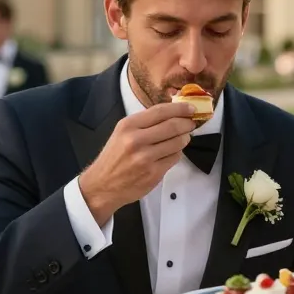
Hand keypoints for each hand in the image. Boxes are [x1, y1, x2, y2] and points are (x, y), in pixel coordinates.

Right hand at [78, 102, 195, 224]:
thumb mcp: (123, 133)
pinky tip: (172, 152)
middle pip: (173, 126)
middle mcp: (136, 140)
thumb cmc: (114, 157)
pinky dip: (177, 153)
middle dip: (187, 123)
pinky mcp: (154, 173)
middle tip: (191, 123)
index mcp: (128, 126)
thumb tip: (174, 112)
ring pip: (178, 142)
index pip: (160, 111)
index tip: (191, 108)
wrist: (102, 186)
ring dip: (185, 138)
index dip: (180, 108)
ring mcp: (146, 158)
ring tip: (183, 137)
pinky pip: (175, 158)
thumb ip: (145, 122)